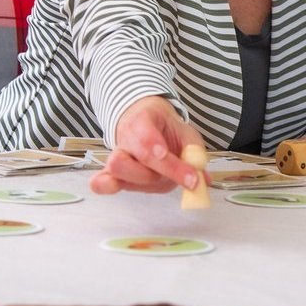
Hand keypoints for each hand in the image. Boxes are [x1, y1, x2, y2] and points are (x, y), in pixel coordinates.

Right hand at [89, 96, 204, 194]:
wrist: (142, 117)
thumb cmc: (164, 127)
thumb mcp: (184, 132)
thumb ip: (194, 153)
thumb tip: (204, 181)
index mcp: (142, 121)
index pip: (150, 144)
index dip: (168, 164)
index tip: (192, 178)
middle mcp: (124, 138)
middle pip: (128, 161)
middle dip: (155, 175)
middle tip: (178, 177)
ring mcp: (115, 156)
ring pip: (115, 171)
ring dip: (141, 182)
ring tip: (159, 180)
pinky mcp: (112, 172)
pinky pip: (101, 180)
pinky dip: (107, 186)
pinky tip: (113, 187)